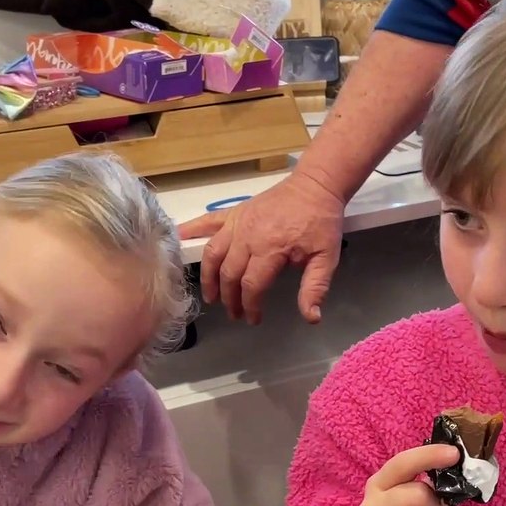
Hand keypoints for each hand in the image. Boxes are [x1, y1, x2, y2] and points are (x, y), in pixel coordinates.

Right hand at [177, 172, 344, 324]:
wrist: (315, 185)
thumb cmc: (321, 222)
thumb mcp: (327, 257)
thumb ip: (315, 287)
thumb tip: (311, 318)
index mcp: (270, 248)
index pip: (251, 285)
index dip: (250, 306)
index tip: (253, 319)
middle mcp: (247, 236)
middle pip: (229, 274)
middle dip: (229, 298)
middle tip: (234, 314)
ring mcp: (237, 223)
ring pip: (213, 254)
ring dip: (208, 277)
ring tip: (210, 296)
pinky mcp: (234, 212)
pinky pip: (208, 222)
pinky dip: (191, 230)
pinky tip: (177, 238)